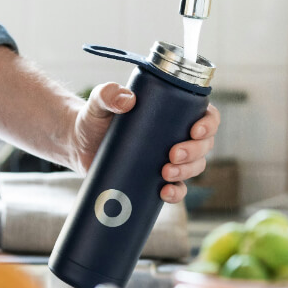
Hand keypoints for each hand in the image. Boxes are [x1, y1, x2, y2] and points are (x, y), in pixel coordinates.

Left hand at [68, 82, 220, 203]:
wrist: (78, 145)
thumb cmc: (94, 118)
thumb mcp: (99, 102)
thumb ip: (107, 94)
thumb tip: (126, 100)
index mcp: (174, 112)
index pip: (206, 115)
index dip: (209, 124)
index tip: (195, 130)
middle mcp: (177, 135)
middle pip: (204, 145)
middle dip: (195, 152)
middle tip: (172, 154)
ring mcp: (169, 159)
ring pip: (195, 167)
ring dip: (187, 172)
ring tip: (165, 173)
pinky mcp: (156, 179)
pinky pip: (177, 189)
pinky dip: (176, 193)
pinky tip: (164, 193)